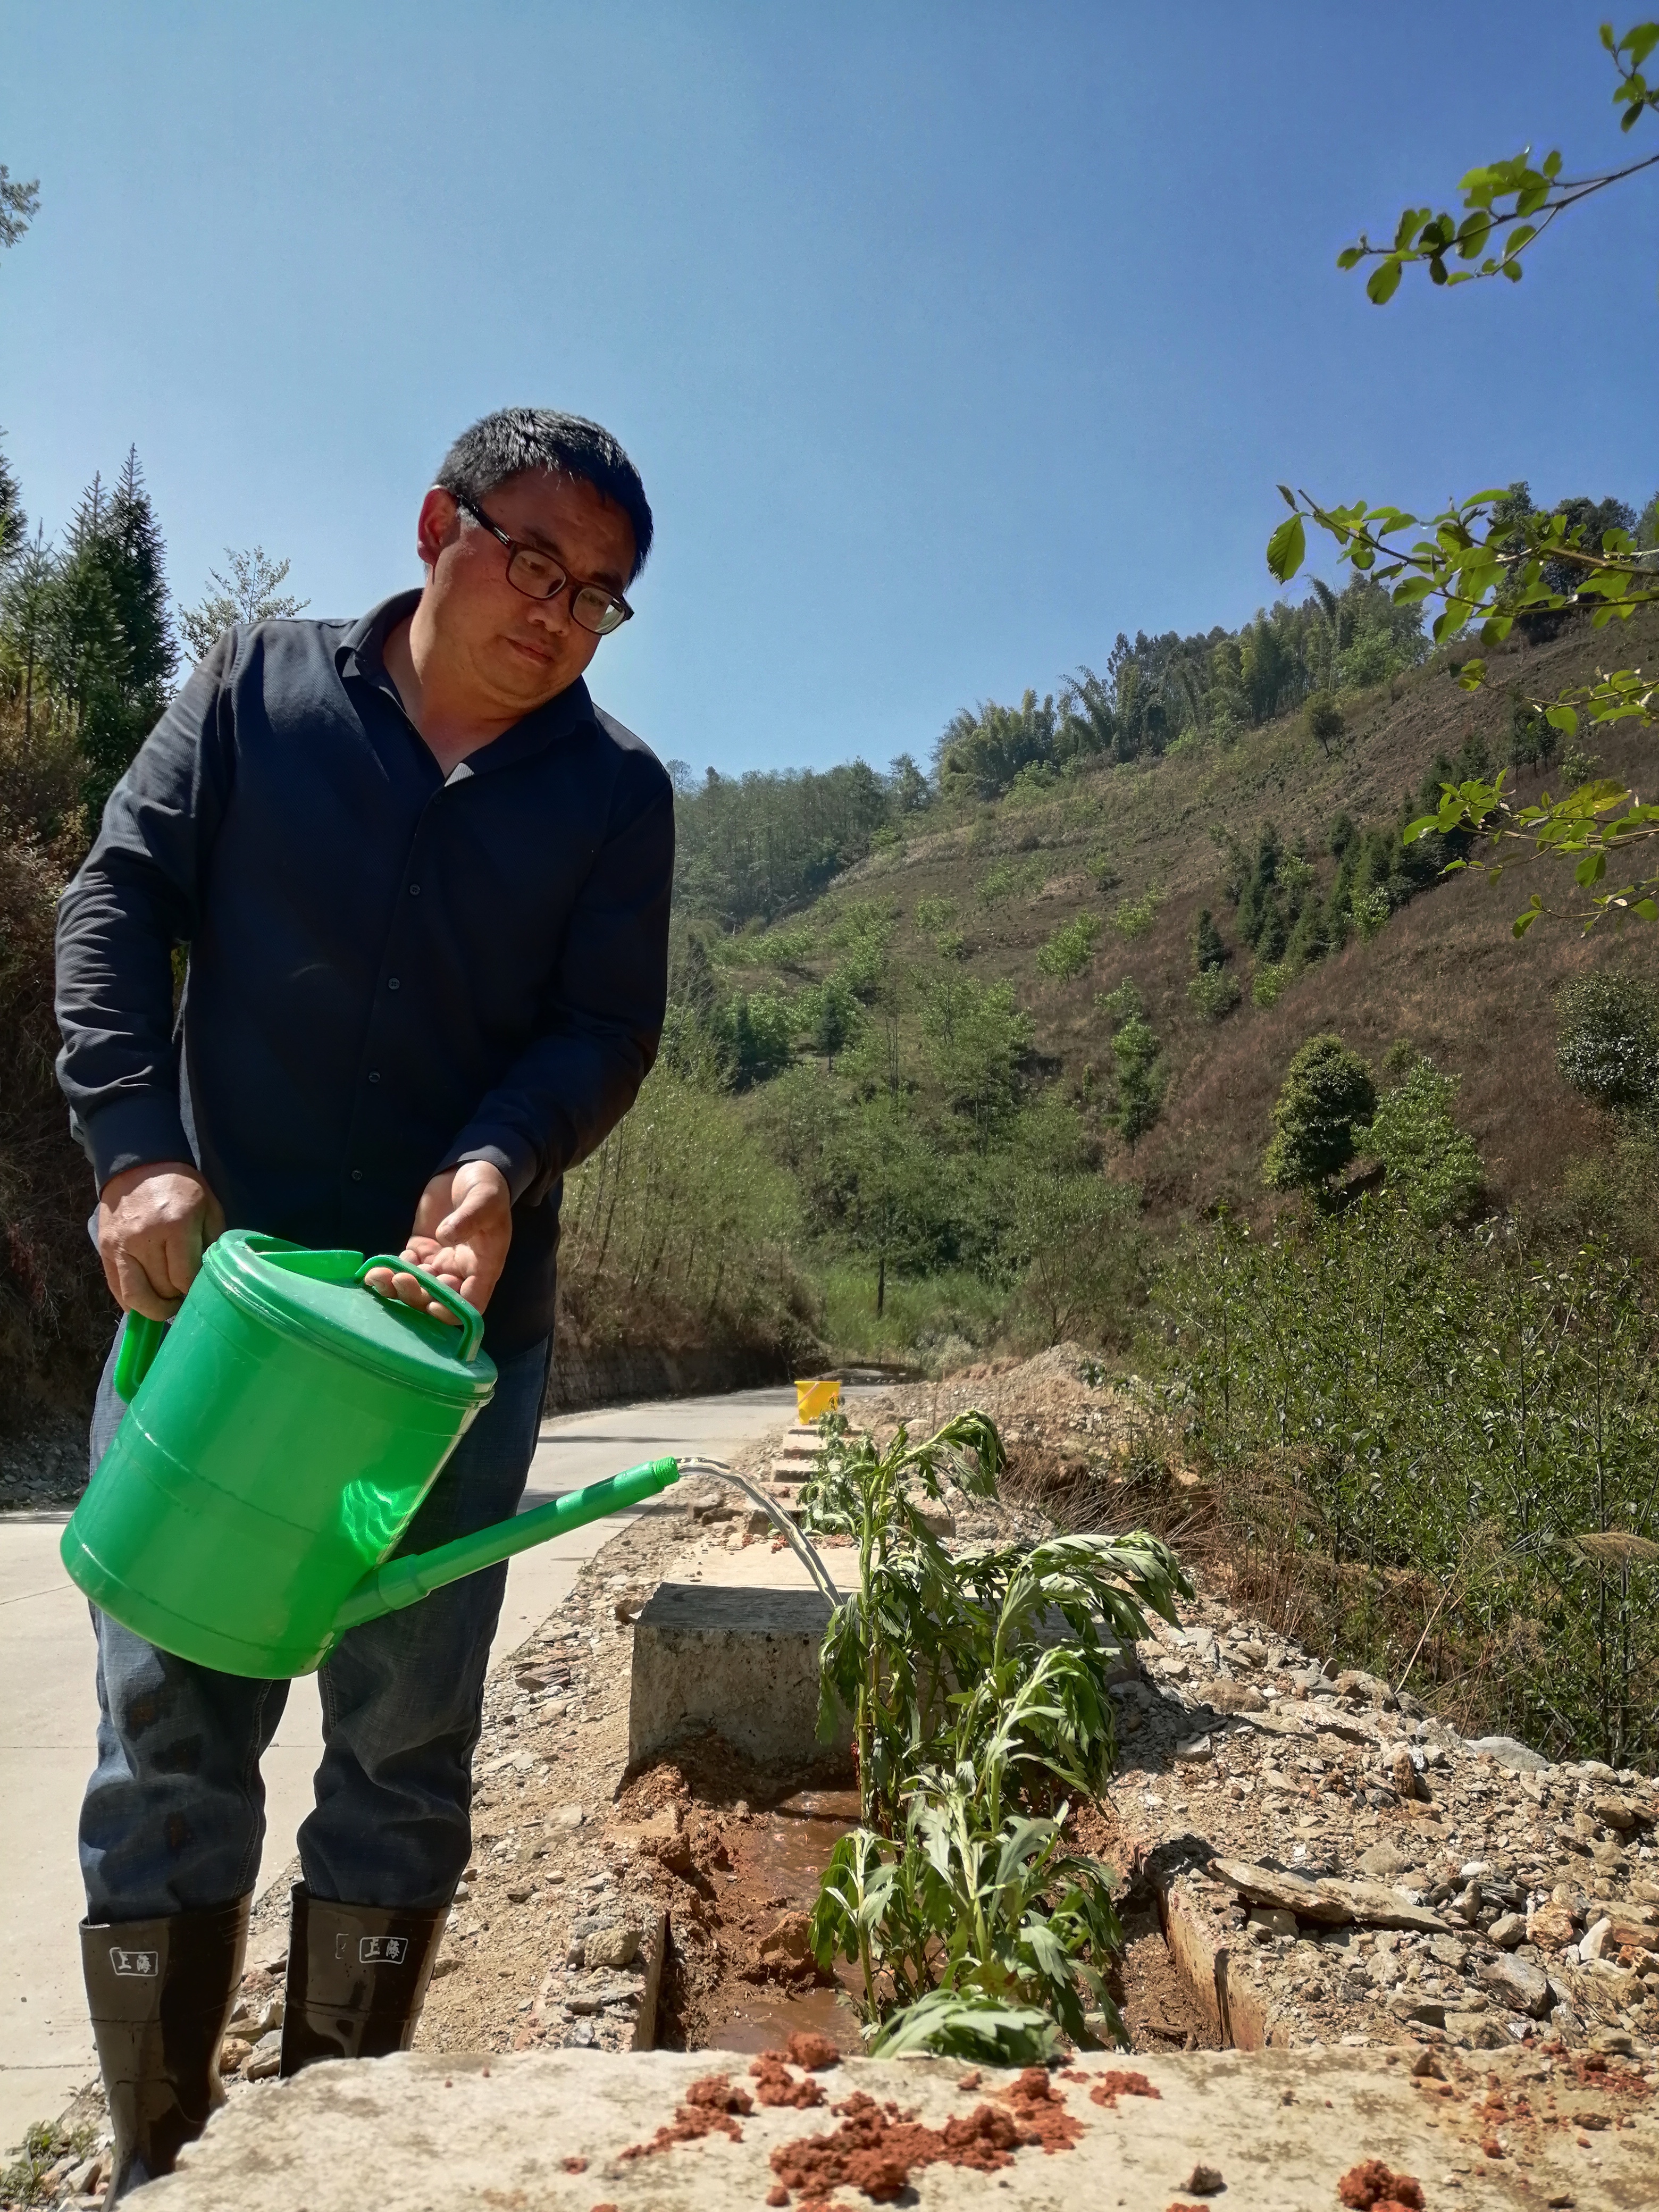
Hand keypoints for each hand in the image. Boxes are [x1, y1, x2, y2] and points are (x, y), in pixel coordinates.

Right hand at [97, 1161, 224, 1320]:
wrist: (139, 1166)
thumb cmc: (181, 1188)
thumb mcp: (209, 1207)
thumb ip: (212, 1243)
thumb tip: (209, 1280)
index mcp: (176, 1225)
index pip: (184, 1278)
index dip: (193, 1292)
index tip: (200, 1292)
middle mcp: (145, 1238)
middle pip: (161, 1290)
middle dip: (176, 1301)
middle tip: (184, 1299)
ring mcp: (120, 1246)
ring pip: (135, 1296)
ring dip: (153, 1310)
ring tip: (166, 1305)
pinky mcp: (104, 1249)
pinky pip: (116, 1288)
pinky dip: (131, 1303)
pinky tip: (146, 1301)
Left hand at [366, 1160, 511, 1323]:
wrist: (470, 1172)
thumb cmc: (488, 1189)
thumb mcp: (484, 1199)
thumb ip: (468, 1218)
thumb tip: (445, 1236)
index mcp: (483, 1267)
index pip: (471, 1303)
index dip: (452, 1310)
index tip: (432, 1304)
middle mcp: (459, 1271)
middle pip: (438, 1299)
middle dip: (417, 1295)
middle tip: (399, 1279)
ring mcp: (438, 1262)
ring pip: (417, 1286)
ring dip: (397, 1287)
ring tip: (378, 1276)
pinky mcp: (420, 1249)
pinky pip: (404, 1267)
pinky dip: (390, 1270)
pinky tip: (377, 1266)